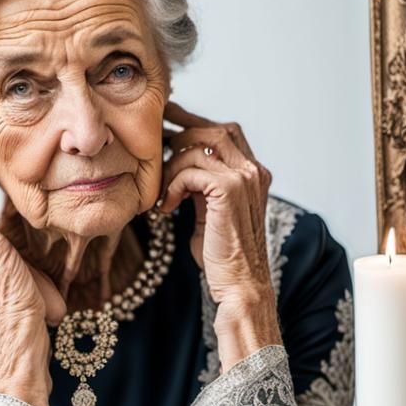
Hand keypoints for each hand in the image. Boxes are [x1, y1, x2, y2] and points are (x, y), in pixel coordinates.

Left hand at [157, 100, 276, 328]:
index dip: (194, 122)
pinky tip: (166, 208)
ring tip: (162, 192)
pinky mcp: (229, 190)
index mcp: (253, 173)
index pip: (225, 131)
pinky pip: (189, 171)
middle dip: (179, 132)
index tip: (167, 120)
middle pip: (212, 131)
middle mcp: (254, 170)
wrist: (240, 285)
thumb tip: (175, 159)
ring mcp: (245, 178)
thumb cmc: (221, 252)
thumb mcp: (210, 209)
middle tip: (152, 143)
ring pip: (197, 148)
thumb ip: (202, 182)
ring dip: (171, 167)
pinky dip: (172, 186)